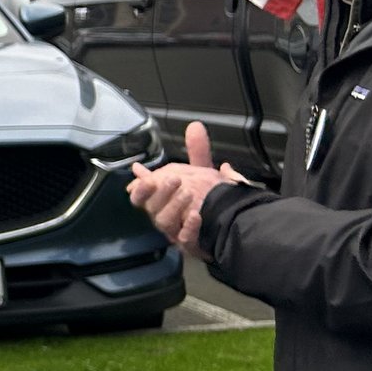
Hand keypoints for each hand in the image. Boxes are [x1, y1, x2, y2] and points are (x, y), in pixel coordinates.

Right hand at [126, 122, 248, 258]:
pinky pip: (184, 239)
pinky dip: (189, 227)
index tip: (140, 172)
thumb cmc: (209, 199)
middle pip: (150, 206)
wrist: (232, 225)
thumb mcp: (204, 173)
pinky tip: (197, 216)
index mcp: (162, 200)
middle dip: (160, 191)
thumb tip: (195, 125)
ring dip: (174, 205)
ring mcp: (176, 232)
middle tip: (175, 179)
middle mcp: (165, 216)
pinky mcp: (190, 245)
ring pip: (163, 221)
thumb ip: (197, 152)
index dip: (138, 186)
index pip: (141, 195)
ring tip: (189, 193)